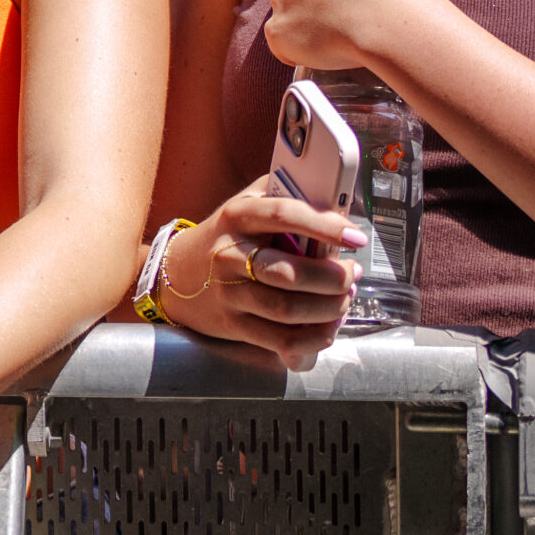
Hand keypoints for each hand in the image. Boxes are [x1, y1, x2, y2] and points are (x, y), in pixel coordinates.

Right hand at [157, 181, 362, 368]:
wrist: (177, 274)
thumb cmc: (226, 236)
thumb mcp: (246, 204)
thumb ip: (284, 194)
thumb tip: (335, 196)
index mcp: (238, 217)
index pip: (283, 215)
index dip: (325, 227)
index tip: (356, 237)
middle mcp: (230, 255)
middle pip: (289, 273)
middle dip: (334, 278)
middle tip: (352, 274)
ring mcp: (230, 294)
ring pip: (287, 310)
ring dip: (328, 308)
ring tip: (343, 298)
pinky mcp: (234, 325)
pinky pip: (281, 341)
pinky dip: (314, 339)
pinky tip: (327, 326)